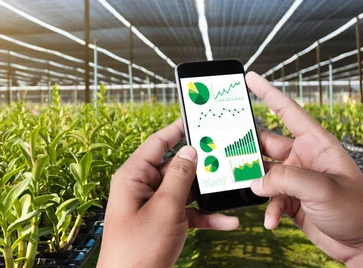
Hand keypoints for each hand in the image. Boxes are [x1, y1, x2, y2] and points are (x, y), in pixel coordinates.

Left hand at [97, 119, 238, 267]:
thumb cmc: (139, 248)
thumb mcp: (164, 209)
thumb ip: (179, 178)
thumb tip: (190, 150)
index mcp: (133, 176)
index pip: (157, 143)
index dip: (176, 129)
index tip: (197, 117)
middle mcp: (141, 186)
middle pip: (174, 166)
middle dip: (200, 164)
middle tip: (226, 155)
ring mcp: (152, 205)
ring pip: (184, 190)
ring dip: (206, 192)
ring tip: (232, 186)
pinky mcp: (162, 223)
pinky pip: (186, 212)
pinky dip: (205, 217)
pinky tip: (228, 222)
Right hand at [246, 72, 362, 265]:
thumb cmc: (358, 211)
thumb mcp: (322, 189)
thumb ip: (285, 180)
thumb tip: (256, 181)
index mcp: (316, 144)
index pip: (288, 111)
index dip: (268, 93)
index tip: (249, 78)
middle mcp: (303, 158)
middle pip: (265, 145)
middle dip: (247, 150)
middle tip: (227, 150)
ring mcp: (295, 179)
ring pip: (262, 173)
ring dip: (255, 184)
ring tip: (249, 190)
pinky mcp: (290, 200)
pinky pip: (268, 199)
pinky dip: (266, 210)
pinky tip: (271, 220)